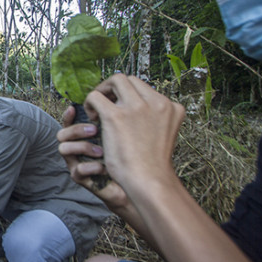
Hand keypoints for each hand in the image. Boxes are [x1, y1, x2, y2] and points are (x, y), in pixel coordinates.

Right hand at [57, 105, 130, 212]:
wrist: (134, 184)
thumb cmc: (127, 157)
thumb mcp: (120, 133)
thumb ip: (113, 118)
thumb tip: (116, 99)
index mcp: (84, 136)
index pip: (70, 122)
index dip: (69, 115)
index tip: (74, 108)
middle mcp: (77, 148)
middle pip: (62, 133)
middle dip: (76, 129)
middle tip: (95, 130)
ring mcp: (77, 162)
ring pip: (64, 149)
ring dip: (83, 147)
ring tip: (102, 152)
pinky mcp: (82, 179)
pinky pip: (78, 170)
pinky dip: (91, 167)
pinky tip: (104, 167)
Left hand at [83, 74, 184, 198]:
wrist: (149, 181)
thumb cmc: (153, 166)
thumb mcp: (163, 136)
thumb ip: (155, 120)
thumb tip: (137, 112)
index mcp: (171, 108)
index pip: (146, 88)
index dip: (130, 95)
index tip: (121, 108)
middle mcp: (156, 103)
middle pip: (130, 80)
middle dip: (115, 89)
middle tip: (107, 105)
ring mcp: (136, 108)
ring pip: (115, 80)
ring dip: (104, 91)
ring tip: (98, 110)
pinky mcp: (116, 116)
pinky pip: (95, 96)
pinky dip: (90, 103)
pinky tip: (92, 118)